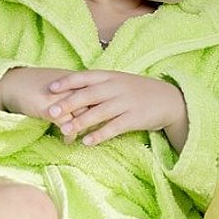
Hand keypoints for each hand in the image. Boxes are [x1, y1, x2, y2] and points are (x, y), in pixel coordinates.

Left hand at [0, 67, 188, 148]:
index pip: (85, 77)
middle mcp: (117, 87)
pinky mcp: (135, 118)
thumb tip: (70, 92)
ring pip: (99, 112)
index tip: (50, 89)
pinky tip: (87, 142)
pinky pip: (114, 127)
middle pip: (89, 95)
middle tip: (50, 113)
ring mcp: (126, 102)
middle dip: (68, 104)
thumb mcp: (119, 82)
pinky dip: (100, 134)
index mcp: (111, 76)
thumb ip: (98, 86)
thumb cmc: (138, 92)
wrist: (169, 99)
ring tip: (65, 131)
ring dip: (81, 122)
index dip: (67, 82)